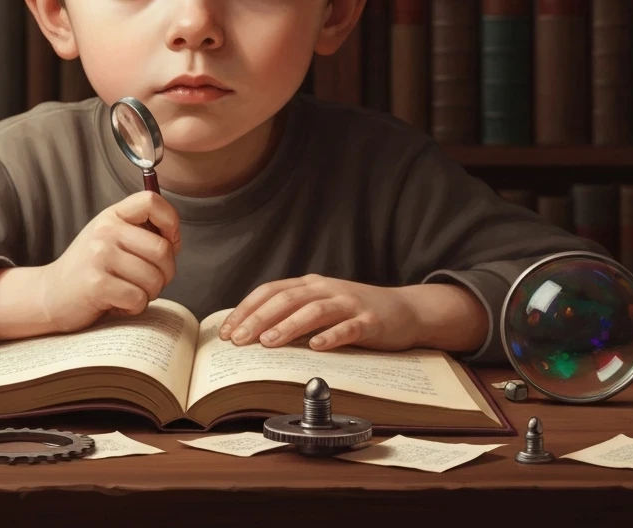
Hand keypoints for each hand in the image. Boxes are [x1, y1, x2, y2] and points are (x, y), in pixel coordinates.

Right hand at [38, 191, 180, 333]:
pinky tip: (118, 303)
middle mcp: (105, 230)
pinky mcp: (96, 284)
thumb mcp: (111, 239)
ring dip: (150, 293)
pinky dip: (134, 307)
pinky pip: (138, 298)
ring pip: (154, 278)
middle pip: (162, 249)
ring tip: (130, 292)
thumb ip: (141, 233)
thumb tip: (174, 240)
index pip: (152, 201)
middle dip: (166, 273)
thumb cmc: (91, 268)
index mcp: (112, 215)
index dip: (170, 222)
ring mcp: (99, 256)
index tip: (168, 241)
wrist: (49, 294)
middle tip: (150, 282)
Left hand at [217, 274, 420, 352]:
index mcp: (310, 285)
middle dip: (259, 319)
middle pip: (287, 299)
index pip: (270, 291)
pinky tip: (317, 346)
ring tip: (268, 342)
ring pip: (314, 311)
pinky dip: (331, 336)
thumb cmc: (355, 312)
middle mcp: (326, 289)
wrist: (405, 310)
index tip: (227, 331)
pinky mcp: (370, 320)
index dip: (246, 309)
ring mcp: (349, 303)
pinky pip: (349, 327)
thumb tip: (252, 335)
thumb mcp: (321, 306)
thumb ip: (293, 314)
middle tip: (239, 339)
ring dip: (288, 326)